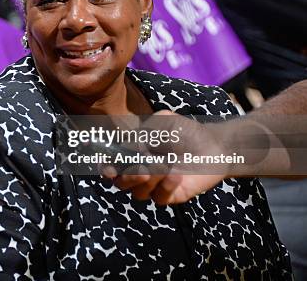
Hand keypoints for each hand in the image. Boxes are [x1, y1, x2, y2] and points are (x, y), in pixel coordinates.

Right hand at [102, 110, 229, 203]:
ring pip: (138, 193)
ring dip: (149, 179)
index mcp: (132, 153)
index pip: (110, 163)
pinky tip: (177, 174)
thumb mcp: (163, 122)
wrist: (214, 145)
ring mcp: (153, 185)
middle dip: (127, 176)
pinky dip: (166, 186)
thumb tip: (133, 147)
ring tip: (165, 165)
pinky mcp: (169, 196)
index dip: (104, 167)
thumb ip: (145, 132)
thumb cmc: (185, 131)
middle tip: (141, 167)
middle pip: (120, 183)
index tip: (108, 167)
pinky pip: (159, 198)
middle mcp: (139, 171)